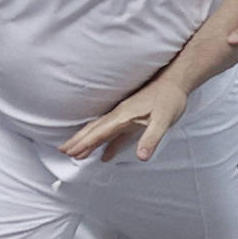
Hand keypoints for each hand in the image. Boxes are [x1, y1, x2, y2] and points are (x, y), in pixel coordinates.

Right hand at [58, 76, 189, 162]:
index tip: (71, 152)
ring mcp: (124, 115)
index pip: (100, 132)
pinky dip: (104, 142)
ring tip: (75, 151)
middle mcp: (120, 114)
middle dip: (78, 140)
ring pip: (100, 129)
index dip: (85, 143)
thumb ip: (151, 139)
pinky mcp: (131, 117)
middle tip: (62, 151)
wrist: (175, 81)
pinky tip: (103, 153)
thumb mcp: (164, 120)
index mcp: (124, 115)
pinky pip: (112, 132)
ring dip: (87, 140)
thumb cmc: (170, 99)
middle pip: (94, 129)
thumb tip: (141, 157)